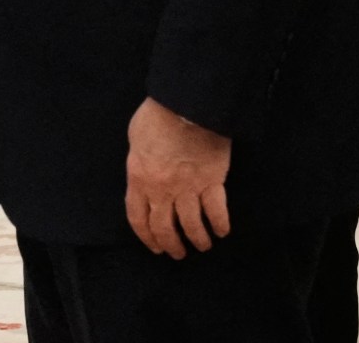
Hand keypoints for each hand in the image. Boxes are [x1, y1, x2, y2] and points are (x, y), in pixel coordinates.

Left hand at [124, 96, 231, 258]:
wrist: (185, 105)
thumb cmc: (156, 116)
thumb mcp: (136, 139)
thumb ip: (140, 162)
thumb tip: (145, 175)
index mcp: (139, 179)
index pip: (138, 217)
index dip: (146, 236)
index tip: (154, 246)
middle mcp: (162, 190)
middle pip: (164, 227)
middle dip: (170, 244)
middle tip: (177, 253)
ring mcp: (188, 187)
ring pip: (191, 224)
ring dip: (197, 239)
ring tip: (202, 246)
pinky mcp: (212, 181)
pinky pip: (216, 210)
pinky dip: (220, 224)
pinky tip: (222, 231)